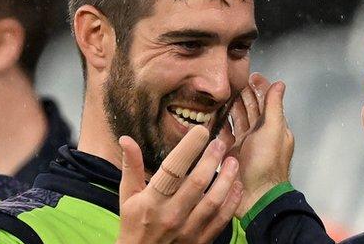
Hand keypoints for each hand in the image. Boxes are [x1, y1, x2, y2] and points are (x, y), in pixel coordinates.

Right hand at [116, 125, 242, 243]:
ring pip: (214, 201)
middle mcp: (171, 214)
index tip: (201, 131)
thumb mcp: (128, 196)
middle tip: (221, 142)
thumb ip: (131, 166)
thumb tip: (126, 139)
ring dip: (227, 179)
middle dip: (212, 159)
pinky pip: (221, 219)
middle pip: (197, 182)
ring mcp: (188, 230)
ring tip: (233, 161)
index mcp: (152, 200)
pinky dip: (232, 202)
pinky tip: (237, 185)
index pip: (172, 170)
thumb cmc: (134, 225)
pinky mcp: (201, 241)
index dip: (188, 148)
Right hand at [229, 73, 294, 217]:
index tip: (251, 75)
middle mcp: (259, 134)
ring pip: (237, 119)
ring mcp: (244, 144)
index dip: (260, 87)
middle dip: (243, 94)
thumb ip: (275, 107)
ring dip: (230, 106)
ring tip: (221, 93)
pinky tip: (212, 115)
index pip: (267, 101)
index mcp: (273, 127)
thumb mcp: (274, 130)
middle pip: (251, 109)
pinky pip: (224, 134)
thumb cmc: (268, 164)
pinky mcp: (230, 153)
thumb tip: (279, 84)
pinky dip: (219, 124)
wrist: (255, 195)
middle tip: (232, 81)